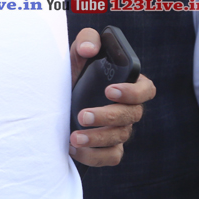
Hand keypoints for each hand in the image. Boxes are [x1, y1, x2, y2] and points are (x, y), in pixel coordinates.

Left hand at [67, 27, 155, 166]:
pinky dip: (94, 156)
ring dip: (97, 139)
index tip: (110, 90)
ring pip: (120, 138)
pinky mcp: (108, 147)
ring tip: (74, 137)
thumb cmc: (71, 73)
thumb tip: (89, 49)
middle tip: (82, 115)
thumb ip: (86, 40)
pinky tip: (74, 150)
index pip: (146, 89)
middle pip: (131, 116)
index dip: (133, 92)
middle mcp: (127, 109)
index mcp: (126, 85)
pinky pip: (111, 157)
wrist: (52, 99)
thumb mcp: (75, 53)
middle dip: (107, 117)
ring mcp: (120, 130)